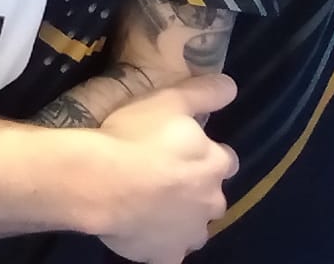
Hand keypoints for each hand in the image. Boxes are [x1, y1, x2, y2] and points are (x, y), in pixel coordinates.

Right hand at [91, 77, 238, 263]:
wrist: (101, 181)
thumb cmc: (135, 136)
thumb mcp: (169, 100)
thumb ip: (204, 92)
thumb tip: (231, 86)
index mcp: (216, 164)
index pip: (224, 158)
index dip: (204, 152)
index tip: (181, 148)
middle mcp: (212, 201)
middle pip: (211, 195)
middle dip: (195, 188)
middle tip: (162, 175)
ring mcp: (190, 233)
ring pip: (193, 226)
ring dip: (180, 217)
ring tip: (150, 203)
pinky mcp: (168, 256)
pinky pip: (168, 251)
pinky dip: (159, 243)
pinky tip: (141, 228)